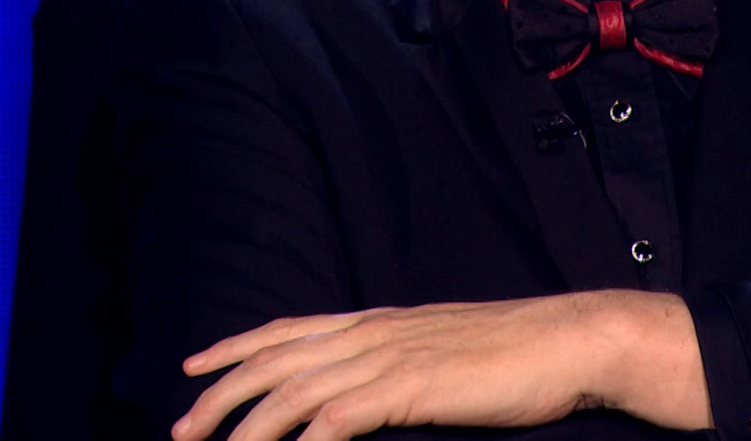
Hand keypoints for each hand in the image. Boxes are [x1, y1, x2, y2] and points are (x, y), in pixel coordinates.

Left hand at [171, 289, 712, 440]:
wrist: (571, 340)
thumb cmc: (517, 353)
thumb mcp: (443, 348)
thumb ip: (400, 361)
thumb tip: (369, 388)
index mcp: (379, 321)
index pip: (288, 330)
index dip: (235, 348)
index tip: (192, 369)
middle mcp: (374, 333)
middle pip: (274, 362)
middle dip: (219, 397)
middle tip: (179, 431)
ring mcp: (391, 357)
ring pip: (294, 391)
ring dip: (245, 427)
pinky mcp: (412, 387)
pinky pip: (338, 417)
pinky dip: (303, 440)